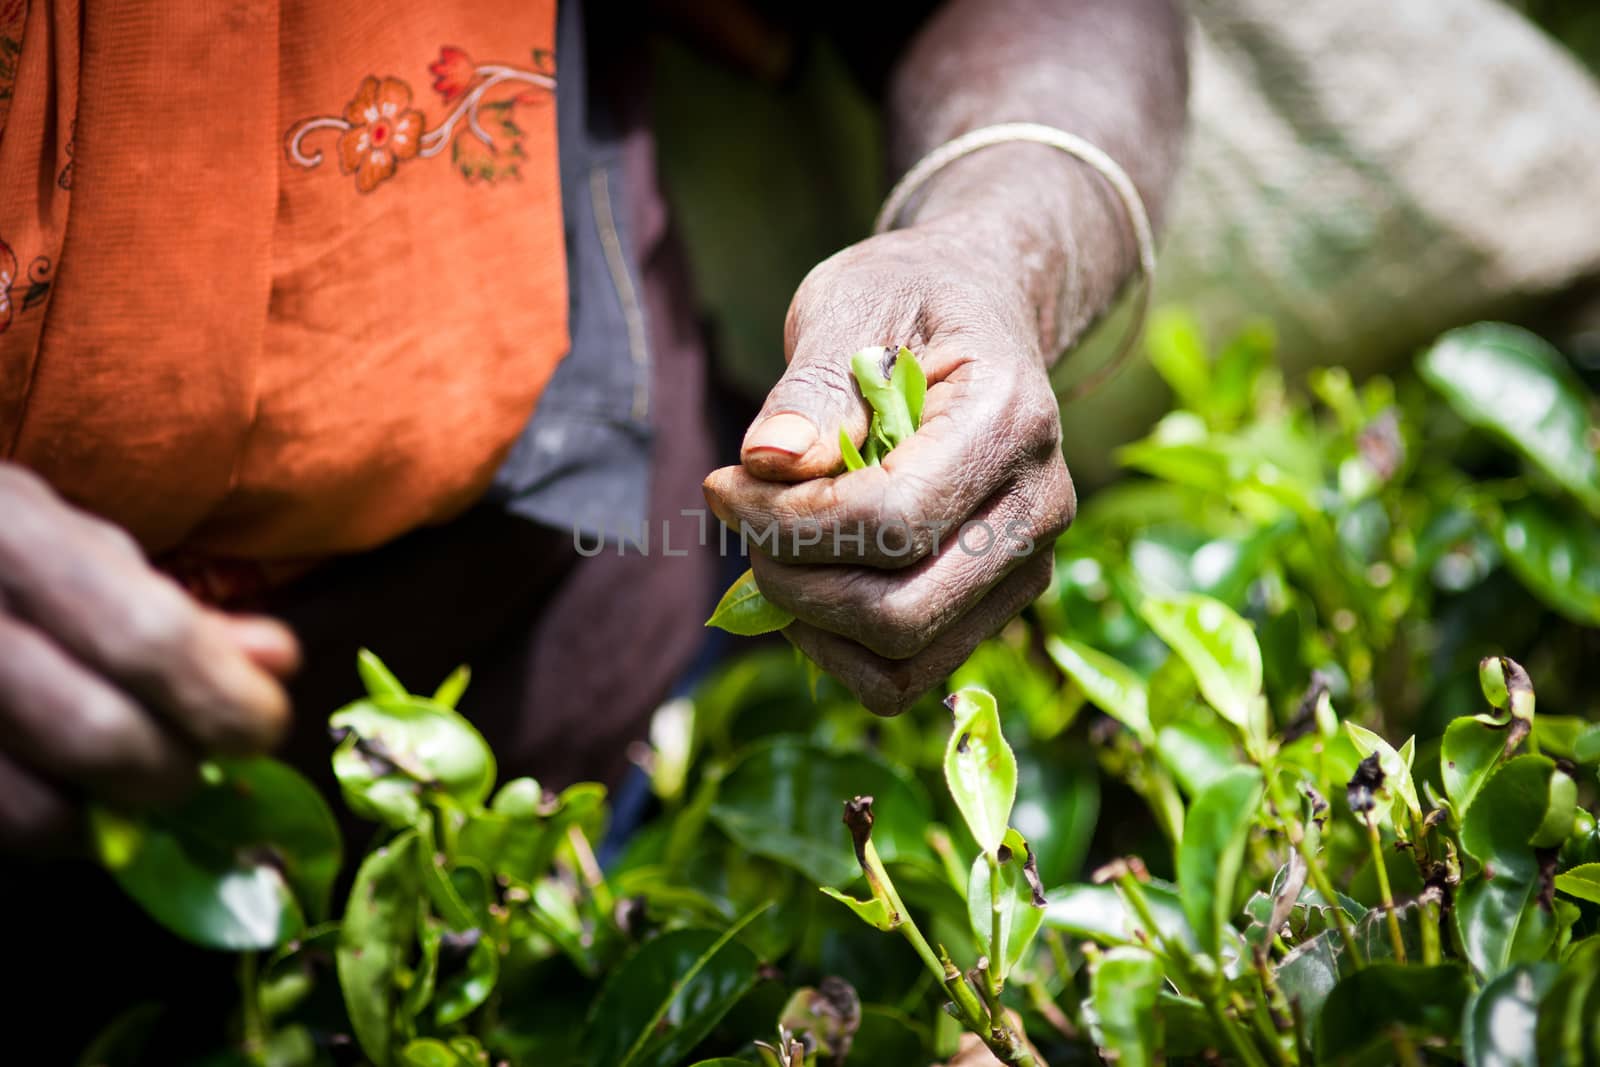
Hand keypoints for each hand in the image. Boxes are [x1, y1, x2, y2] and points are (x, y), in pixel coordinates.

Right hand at [0, 463, 298, 849]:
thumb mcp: (87, 552)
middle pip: (95, 733)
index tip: (262, 726)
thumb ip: (181, 610)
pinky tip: (70, 795)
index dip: (222, 698)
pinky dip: (54, 827)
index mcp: (15, 534)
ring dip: (112, 813)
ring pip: (37, 807)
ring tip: (131, 779)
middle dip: (174, 768)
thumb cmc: (4, 554)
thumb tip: (276, 662)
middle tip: (194, 763)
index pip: (146, 637)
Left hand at [702, 223, 1074, 713]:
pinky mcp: (999, 601)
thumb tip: (767, 463)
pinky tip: (807, 585)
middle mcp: (1040, 506)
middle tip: (741, 520)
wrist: (976, 309)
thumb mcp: (850, 305)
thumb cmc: (906, 298)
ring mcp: (1028, 564)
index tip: (723, 482)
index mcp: (1013, 419)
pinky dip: (839, 650)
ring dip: (811, 625)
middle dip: (793, 583)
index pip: (894, 520)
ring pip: (905, 662)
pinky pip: (908, 675)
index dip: (788, 522)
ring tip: (771, 554)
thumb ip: (813, 387)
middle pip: (901, 614)